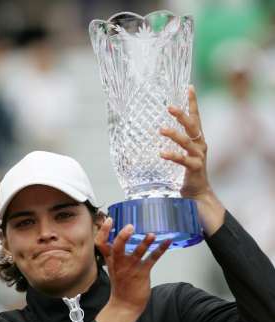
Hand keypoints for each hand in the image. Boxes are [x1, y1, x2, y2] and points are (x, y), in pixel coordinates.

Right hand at [95, 218, 170, 312]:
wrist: (125, 305)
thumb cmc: (121, 284)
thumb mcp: (112, 267)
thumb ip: (114, 253)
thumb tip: (120, 237)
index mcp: (111, 259)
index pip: (101, 243)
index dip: (104, 231)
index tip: (109, 220)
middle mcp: (120, 262)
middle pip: (117, 247)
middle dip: (123, 237)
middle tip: (129, 226)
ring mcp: (131, 267)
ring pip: (137, 253)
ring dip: (145, 243)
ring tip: (151, 234)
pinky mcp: (143, 272)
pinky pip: (152, 259)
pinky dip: (161, 249)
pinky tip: (167, 241)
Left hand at [159, 85, 210, 199]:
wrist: (198, 193)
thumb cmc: (188, 172)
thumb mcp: (184, 154)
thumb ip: (178, 142)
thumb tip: (160, 128)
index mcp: (198, 140)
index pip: (196, 117)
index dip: (193, 102)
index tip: (189, 87)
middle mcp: (200, 145)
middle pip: (192, 126)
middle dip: (182, 115)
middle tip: (170, 106)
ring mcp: (199, 156)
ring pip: (187, 141)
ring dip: (174, 134)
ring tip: (161, 129)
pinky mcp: (195, 168)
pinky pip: (183, 160)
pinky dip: (173, 156)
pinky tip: (162, 154)